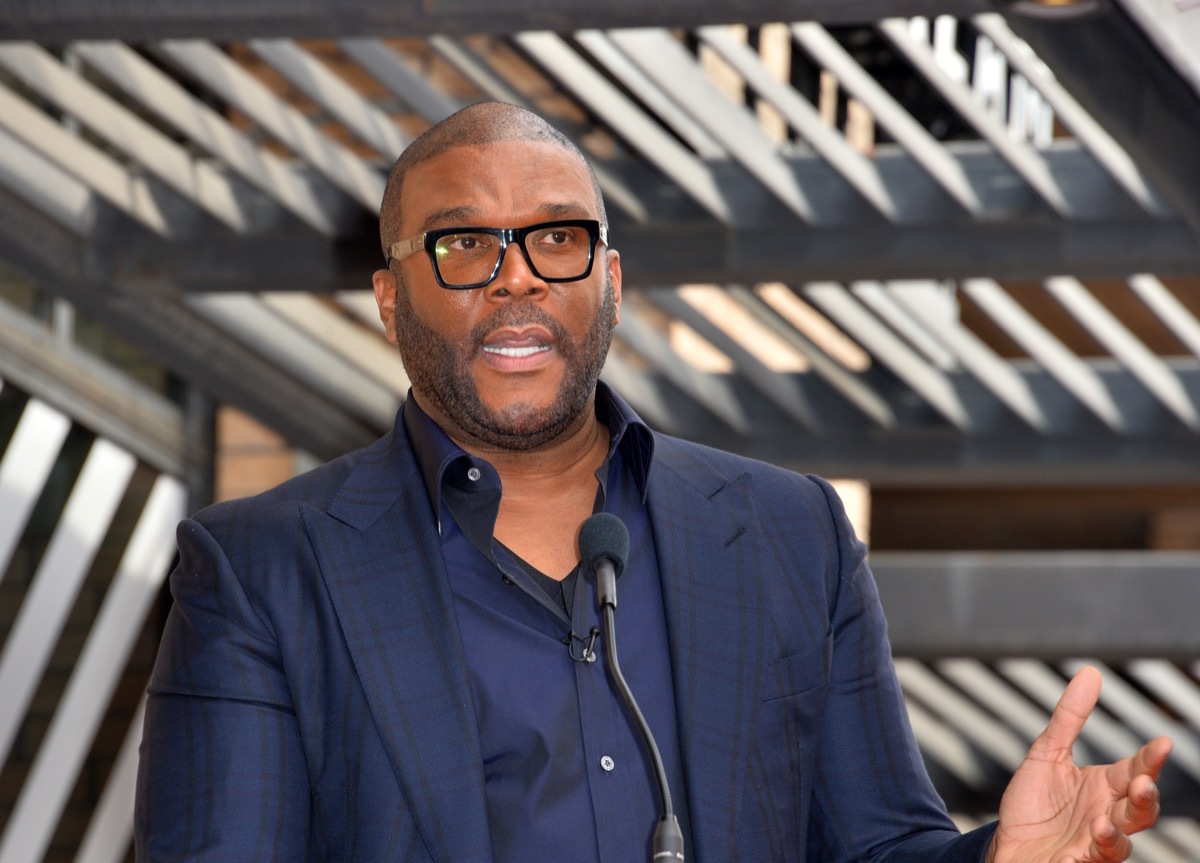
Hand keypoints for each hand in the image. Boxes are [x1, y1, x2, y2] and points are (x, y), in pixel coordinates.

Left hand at [987, 666, 1171, 862]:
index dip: (1151, 759)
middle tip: (1143, 782)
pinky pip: (1093, 861)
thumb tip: (1091, 672)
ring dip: (1119, 833)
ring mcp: (1093, 843)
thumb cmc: (1033, 803)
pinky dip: (1095, 852)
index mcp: (1103, 787)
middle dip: (1146, 798)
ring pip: (1122, 843)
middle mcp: (1106, 816)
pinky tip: (1089, 841)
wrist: (1007, 844)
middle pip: (1139, 810)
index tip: (1163, 743)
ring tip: (1105, 821)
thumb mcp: (1046, 753)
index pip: (1136, 770)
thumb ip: (1070, 717)